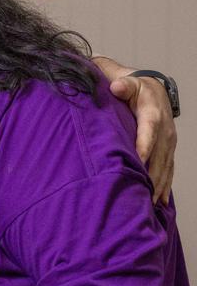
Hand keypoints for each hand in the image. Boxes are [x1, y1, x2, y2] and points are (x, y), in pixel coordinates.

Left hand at [104, 68, 175, 203]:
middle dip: (151, 175)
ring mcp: (168, 142)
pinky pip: (168, 169)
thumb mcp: (128, 81)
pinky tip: (159, 202)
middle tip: (141, 193)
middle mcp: (164, 130)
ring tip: (150, 203)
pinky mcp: (168, 149)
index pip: (148, 133)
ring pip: (164, 166)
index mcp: (153, 114)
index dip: (144, 148)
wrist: (153, 89)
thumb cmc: (134, 87)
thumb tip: (116, 86)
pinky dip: (164, 185)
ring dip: (158, 185)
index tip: (138, 163)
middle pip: (158, 156)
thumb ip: (122, 84)